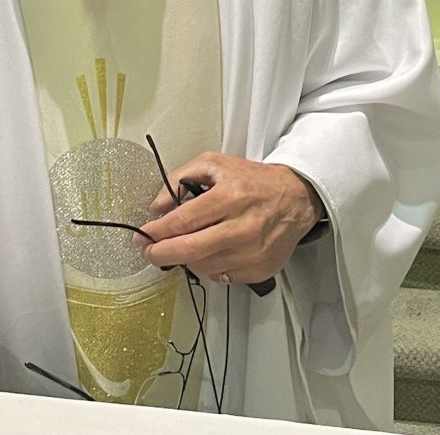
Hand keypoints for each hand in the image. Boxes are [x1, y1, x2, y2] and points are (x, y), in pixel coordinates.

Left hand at [136, 152, 323, 283]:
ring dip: (185, 259)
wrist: (296, 198)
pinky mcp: (258, 269)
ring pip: (202, 266)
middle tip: (148, 252)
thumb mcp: (216, 164)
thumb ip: (181, 177)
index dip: (156, 231)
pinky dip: (207, 266)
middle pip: (189, 250)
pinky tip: (210, 251)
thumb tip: (157, 205)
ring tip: (182, 246)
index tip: (142, 235)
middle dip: (160, 254)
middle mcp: (242, 227)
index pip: (183, 221)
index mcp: (230, 196)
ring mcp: (251, 252)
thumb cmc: (253, 181)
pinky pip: (220, 276)